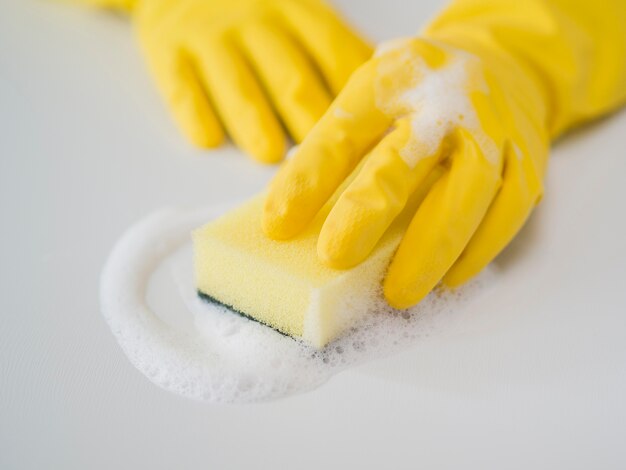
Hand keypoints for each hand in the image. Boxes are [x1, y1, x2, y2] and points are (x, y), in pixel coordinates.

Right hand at [134, 0, 370, 161]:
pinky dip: (194, 111)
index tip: (370, 132)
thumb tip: (379, 98)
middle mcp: (255, 22)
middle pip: (290, 76)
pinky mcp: (167, 51)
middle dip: (309, 116)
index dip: (351, 94)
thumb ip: (332, 47)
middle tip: (326, 157)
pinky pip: (181, 85)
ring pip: (237, 85)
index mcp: (296, 11)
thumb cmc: (256, 7)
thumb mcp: (297, 9)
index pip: (332, 53)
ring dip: (254, 121)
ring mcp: (210, 36)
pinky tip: (208, 139)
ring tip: (270, 154)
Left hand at [263, 37, 547, 307]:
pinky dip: (478, 251)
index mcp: (393, 80)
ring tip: (398, 292)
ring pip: (468, 192)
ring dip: (431, 250)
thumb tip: (293, 218)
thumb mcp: (375, 100)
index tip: (277, 226)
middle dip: (368, 212)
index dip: (307, 180)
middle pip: (405, 158)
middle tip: (335, 257)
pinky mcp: (529, 159)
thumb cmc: (421, 98)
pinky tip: (449, 279)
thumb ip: (341, 149)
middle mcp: (447, 98)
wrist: (501, 68)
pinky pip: (508, 212)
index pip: (342, 131)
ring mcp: (495, 128)